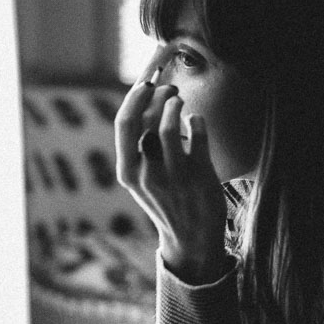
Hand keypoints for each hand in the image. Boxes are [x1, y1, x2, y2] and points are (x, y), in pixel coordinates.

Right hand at [114, 45, 229, 284]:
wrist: (191, 239)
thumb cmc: (165, 199)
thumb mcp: (141, 179)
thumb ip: (138, 147)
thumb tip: (145, 101)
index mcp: (128, 172)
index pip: (124, 123)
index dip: (135, 97)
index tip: (146, 84)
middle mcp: (147, 174)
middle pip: (145, 119)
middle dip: (157, 95)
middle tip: (168, 90)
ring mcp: (174, 176)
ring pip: (170, 125)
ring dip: (175, 104)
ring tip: (180, 101)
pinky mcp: (200, 176)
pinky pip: (198, 134)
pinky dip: (197, 120)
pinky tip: (196, 122)